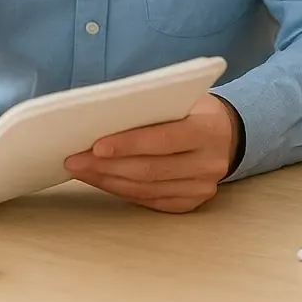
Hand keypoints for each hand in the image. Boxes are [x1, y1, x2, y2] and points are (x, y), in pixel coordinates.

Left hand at [63, 93, 239, 212]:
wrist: (227, 133)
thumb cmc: (193, 109)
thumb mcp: (181, 97)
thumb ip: (151, 107)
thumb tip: (101, 118)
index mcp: (208, 130)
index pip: (164, 140)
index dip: (129, 144)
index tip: (95, 146)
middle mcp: (209, 163)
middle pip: (150, 169)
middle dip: (107, 166)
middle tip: (74, 159)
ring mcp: (202, 188)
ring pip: (146, 188)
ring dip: (108, 180)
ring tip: (80, 169)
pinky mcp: (191, 203)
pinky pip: (150, 200)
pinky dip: (121, 190)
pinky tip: (101, 180)